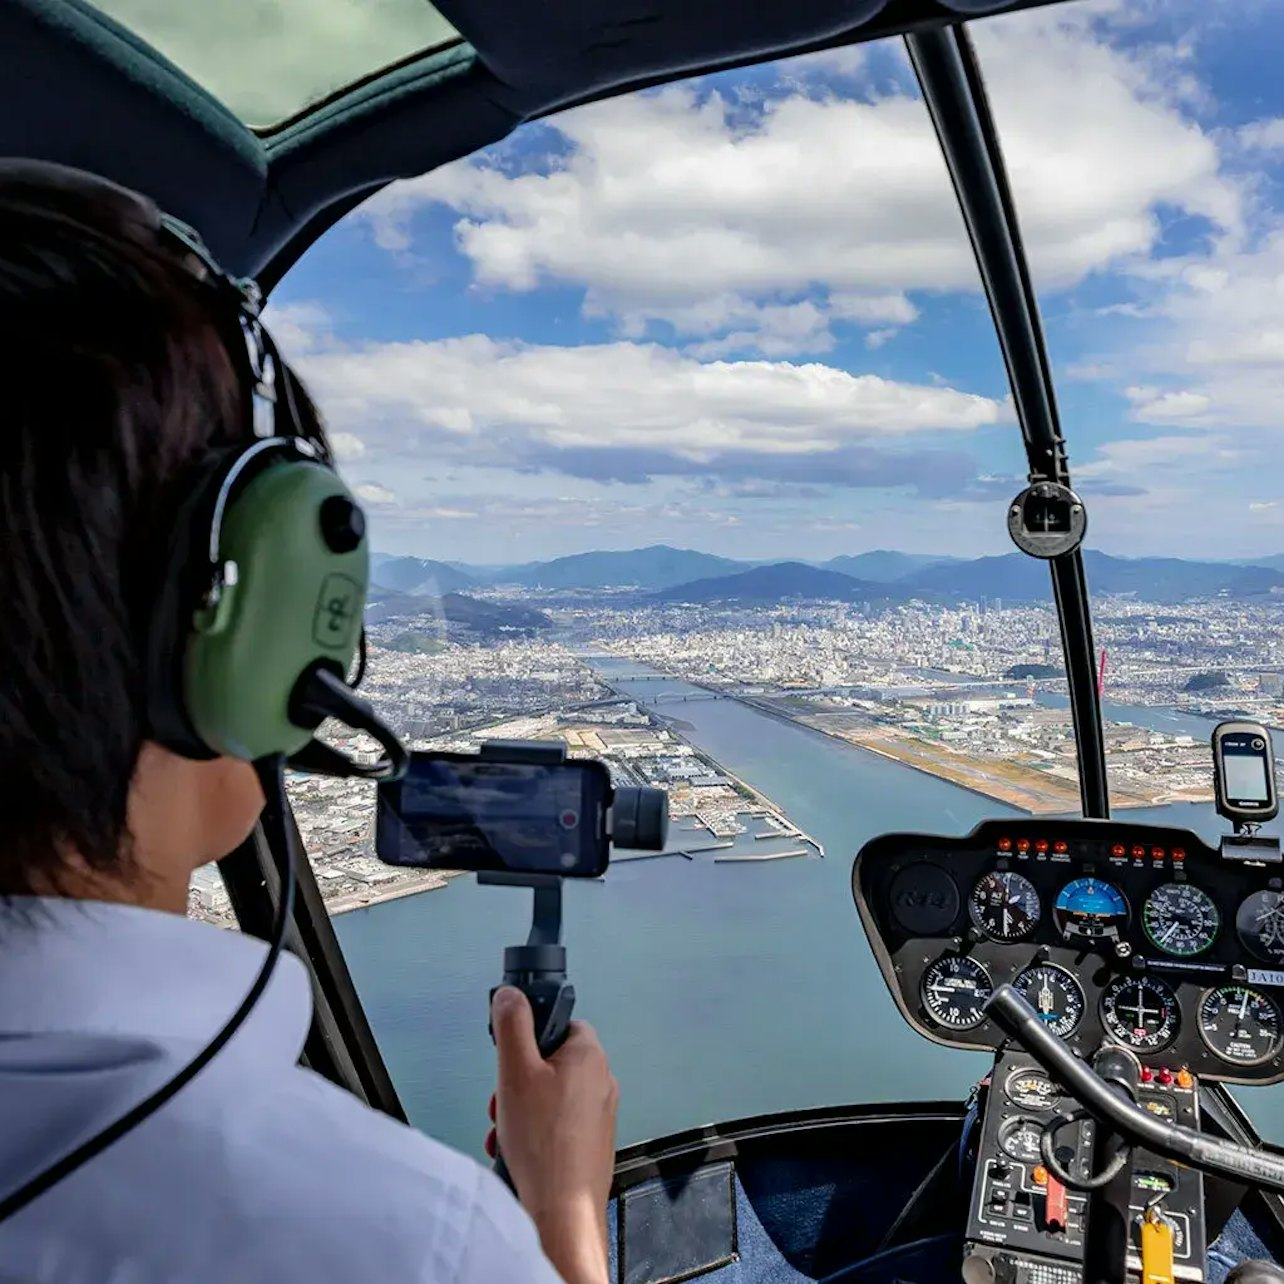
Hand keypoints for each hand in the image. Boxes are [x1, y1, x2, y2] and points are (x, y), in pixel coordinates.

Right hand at [489, 987, 617, 1283]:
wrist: (562, 1213)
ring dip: (521, 1110)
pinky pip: (556, 1126)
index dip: (531, 1036)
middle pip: (550, 1063)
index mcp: (590, 1055)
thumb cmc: (544, 1146)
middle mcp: (601, 1082)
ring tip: (507, 1133)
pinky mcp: (590, 1144)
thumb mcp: (515, 1071)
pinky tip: (517, 1153)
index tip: (512, 1052)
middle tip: (503, 1101)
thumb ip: (511, 1025)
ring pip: (549, 1097)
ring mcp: (598, 1116)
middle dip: (518, 1081)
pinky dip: (533, 1134)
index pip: (560, 1023)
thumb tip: (511, 995)